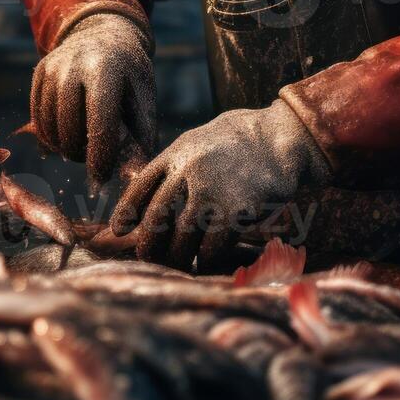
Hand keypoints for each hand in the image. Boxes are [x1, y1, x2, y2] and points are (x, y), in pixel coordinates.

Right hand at [30, 14, 156, 189]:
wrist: (106, 34)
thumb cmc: (130, 76)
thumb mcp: (143, 99)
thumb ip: (141, 136)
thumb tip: (135, 178)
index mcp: (107, 70)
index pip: (99, 121)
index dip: (100, 155)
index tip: (101, 178)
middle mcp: (74, 65)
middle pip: (69, 126)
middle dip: (79, 153)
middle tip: (92, 160)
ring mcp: (53, 67)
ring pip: (49, 125)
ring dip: (64, 147)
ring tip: (81, 149)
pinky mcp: (40, 71)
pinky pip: (38, 118)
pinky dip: (50, 136)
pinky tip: (67, 138)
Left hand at [110, 99, 326, 270]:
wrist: (282, 137)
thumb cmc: (240, 142)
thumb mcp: (200, 142)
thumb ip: (176, 165)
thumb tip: (147, 193)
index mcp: (177, 153)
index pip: (141, 186)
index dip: (127, 211)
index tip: (118, 230)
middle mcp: (189, 170)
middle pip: (156, 217)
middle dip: (148, 243)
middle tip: (147, 257)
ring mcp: (212, 190)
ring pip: (181, 237)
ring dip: (177, 256)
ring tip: (178, 263)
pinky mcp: (235, 209)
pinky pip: (210, 246)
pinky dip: (205, 258)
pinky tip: (206, 261)